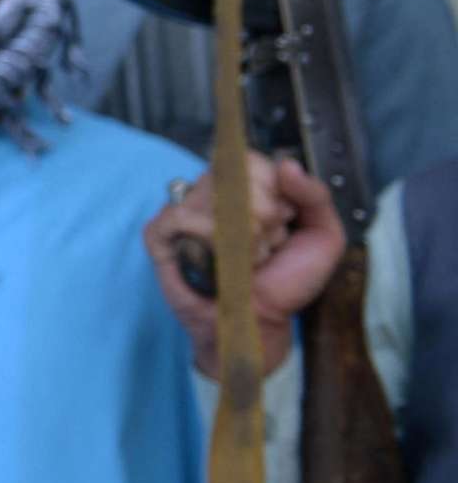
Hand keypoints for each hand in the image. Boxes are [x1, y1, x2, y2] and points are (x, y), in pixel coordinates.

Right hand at [145, 152, 343, 376]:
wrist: (262, 322)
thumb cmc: (287, 281)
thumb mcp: (323, 236)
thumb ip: (316, 194)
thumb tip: (286, 163)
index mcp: (245, 187)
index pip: (252, 160)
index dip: (273, 191)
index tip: (282, 221)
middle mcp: (210, 193)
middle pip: (233, 177)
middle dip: (263, 217)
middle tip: (265, 245)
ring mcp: (182, 212)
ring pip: (211, 198)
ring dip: (241, 236)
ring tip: (246, 258)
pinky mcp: (160, 235)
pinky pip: (180, 217)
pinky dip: (209, 240)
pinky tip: (220, 261)